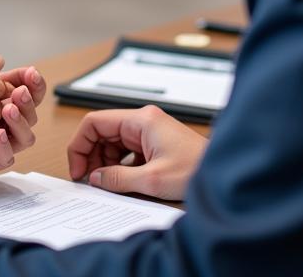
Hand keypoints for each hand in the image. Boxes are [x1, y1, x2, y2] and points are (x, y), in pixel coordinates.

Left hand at [0, 54, 46, 172]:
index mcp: (0, 95)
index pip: (26, 86)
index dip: (31, 80)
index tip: (30, 72)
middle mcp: (5, 117)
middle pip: (30, 110)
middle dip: (29, 99)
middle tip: (20, 92)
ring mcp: (1, 138)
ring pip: (25, 134)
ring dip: (20, 120)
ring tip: (9, 109)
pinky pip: (6, 156)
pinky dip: (5, 145)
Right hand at [67, 105, 207, 200]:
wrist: (223, 172)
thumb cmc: (196, 170)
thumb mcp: (152, 180)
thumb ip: (118, 178)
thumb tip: (95, 178)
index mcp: (140, 120)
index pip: (95, 122)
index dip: (80, 145)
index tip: (78, 170)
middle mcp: (143, 120)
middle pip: (102, 131)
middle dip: (91, 155)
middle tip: (89, 180)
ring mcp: (149, 130)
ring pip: (113, 141)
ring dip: (104, 161)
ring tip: (105, 183)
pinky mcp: (155, 142)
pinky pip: (126, 150)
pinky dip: (119, 164)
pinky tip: (121, 181)